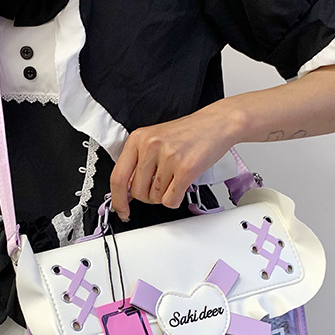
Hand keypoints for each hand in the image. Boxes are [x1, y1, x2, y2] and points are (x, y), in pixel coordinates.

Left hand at [109, 104, 238, 220]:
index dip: (117, 200)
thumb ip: (138, 163)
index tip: (122, 211)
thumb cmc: (188, 133)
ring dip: (165, 195)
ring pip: (155, 198)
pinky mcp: (186, 168)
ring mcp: (168, 157)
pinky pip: (171, 200)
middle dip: (148, 197)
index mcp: (138, 138)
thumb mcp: (155, 140)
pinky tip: (182, 185)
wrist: (216, 123)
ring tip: (175, 178)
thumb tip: (126, 193)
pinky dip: (176, 199)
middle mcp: (150, 146)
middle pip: (137, 192)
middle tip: (161, 186)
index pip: (118, 177)